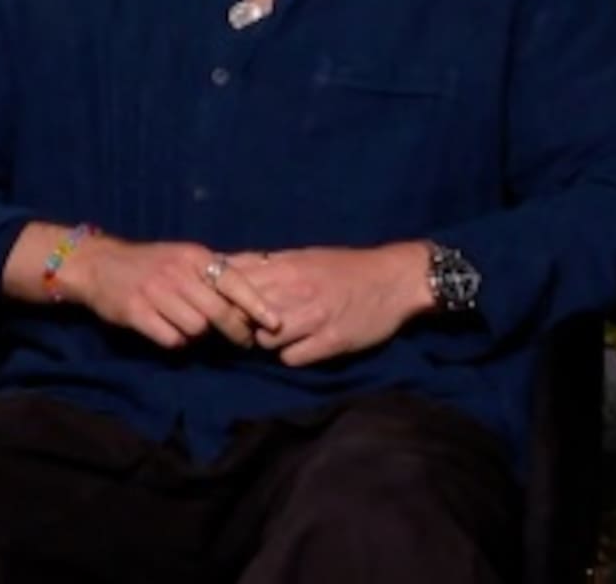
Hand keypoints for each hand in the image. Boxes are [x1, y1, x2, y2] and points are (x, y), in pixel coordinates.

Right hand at [66, 236, 282, 350]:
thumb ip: (212, 273)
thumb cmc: (149, 263)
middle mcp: (177, 273)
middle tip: (244, 342)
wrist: (99, 264)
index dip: (257, 304)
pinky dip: (175, 340)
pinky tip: (168, 330)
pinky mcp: (136, 313)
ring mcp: (156, 293)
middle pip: (219, 312)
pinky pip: (171, 338)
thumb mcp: (182, 257)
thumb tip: (254, 290)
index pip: (233, 280)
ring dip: (198, 334)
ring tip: (190, 326)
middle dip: (236, 331)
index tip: (275, 324)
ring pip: (196, 328)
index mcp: (193, 257)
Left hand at [224, 242, 433, 366]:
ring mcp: (313, 317)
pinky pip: (291, 358)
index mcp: (285, 265)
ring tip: (277, 336)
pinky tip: (300, 347)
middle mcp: (295, 290)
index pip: (234, 282)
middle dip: (239, 322)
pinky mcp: (331, 342)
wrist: (393, 279)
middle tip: (245, 326)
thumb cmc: (343, 267)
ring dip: (265, 341)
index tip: (221, 303)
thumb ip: (266, 264)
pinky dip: (290, 356)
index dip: (221, 295)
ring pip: (265, 340)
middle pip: (243, 313)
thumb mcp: (302, 256)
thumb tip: (226, 265)